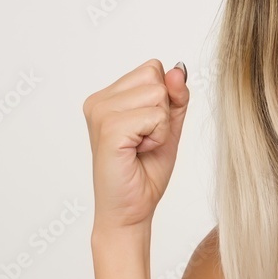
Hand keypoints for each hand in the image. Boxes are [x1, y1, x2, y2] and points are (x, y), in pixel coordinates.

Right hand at [82, 59, 188, 233]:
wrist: (131, 210)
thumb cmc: (145, 171)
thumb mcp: (169, 126)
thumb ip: (175, 96)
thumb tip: (178, 69)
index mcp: (108, 96)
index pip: (153, 68)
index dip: (165, 98)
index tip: (150, 128)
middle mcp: (99, 100)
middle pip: (155, 75)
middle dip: (163, 110)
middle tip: (146, 139)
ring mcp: (101, 112)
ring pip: (158, 94)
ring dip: (161, 126)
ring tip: (142, 146)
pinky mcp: (109, 128)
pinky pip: (155, 115)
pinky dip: (158, 136)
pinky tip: (139, 152)